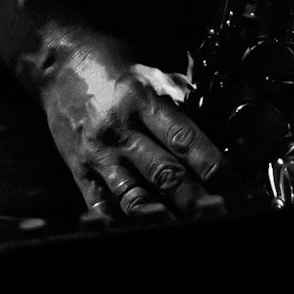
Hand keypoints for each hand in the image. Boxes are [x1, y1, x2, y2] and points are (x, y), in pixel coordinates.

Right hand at [30, 30, 242, 221]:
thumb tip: (212, 120)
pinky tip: (144, 232)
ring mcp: (99, 154)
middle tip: (224, 216)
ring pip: (136, 196)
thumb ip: (180, 96)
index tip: (236, 186)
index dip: (214, 167)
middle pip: (166, 174)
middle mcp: (122, 129)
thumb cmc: (109, 61)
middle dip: (198, 201)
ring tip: (190, 232)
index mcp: (144, 99)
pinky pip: (102, 206)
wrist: (56, 62)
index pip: (186, 140)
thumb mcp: (150, 68)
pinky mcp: (80, 171)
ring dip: (166, 219)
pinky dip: (122, 224)